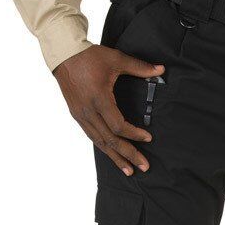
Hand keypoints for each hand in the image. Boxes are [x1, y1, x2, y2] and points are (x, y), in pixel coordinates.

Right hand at [54, 45, 164, 174]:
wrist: (63, 53)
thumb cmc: (89, 56)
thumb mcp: (116, 59)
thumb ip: (139, 67)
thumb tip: (161, 70)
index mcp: (99, 99)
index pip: (118, 126)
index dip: (134, 135)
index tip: (148, 138)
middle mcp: (88, 111)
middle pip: (110, 140)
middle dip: (128, 155)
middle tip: (144, 167)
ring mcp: (81, 115)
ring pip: (100, 143)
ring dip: (116, 158)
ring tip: (129, 170)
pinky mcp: (77, 115)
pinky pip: (92, 137)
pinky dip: (104, 148)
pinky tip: (113, 156)